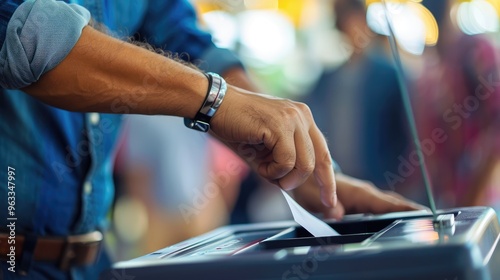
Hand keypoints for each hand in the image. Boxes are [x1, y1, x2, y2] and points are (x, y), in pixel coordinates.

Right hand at [210, 85, 336, 206]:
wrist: (215, 105)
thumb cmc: (237, 125)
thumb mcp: (266, 147)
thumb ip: (283, 163)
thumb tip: (291, 186)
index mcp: (302, 118)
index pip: (323, 152)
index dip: (327, 179)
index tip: (329, 200)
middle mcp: (302, 115)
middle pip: (317, 161)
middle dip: (300, 182)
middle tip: (282, 187)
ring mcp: (292, 118)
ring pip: (304, 164)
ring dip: (282, 177)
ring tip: (264, 168)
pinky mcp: (280, 125)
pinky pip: (286, 162)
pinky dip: (272, 171)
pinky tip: (259, 163)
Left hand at [293, 173, 425, 219]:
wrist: (304, 176)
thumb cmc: (309, 187)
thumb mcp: (315, 199)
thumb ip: (329, 207)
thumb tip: (337, 216)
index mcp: (359, 193)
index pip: (388, 203)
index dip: (406, 209)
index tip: (425, 214)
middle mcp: (366, 193)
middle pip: (394, 203)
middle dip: (412, 211)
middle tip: (432, 222)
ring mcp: (365, 195)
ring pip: (390, 203)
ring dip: (405, 211)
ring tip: (423, 223)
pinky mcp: (362, 199)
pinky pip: (382, 205)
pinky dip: (394, 210)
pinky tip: (401, 219)